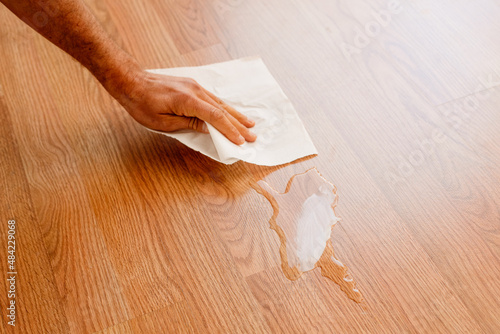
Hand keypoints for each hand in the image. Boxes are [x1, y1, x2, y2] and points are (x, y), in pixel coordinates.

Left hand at [115, 70, 256, 144]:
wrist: (131, 81)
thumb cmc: (142, 104)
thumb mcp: (163, 122)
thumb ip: (188, 124)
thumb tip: (209, 128)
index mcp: (188, 101)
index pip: (215, 117)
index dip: (230, 130)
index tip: (241, 141)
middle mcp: (196, 91)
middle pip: (222, 109)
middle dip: (239, 124)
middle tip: (253, 135)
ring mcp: (195, 86)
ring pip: (220, 103)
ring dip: (235, 115)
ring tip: (249, 124)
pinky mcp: (192, 86)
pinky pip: (213, 98)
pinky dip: (224, 107)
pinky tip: (231, 112)